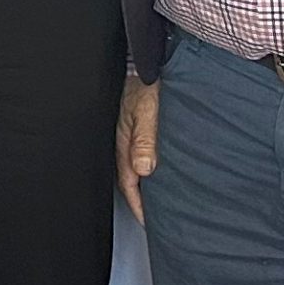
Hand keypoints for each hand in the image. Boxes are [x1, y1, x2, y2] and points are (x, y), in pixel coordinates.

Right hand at [116, 78, 159, 223]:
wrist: (145, 63)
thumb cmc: (145, 83)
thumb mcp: (147, 112)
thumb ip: (145, 140)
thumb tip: (143, 169)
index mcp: (123, 142)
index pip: (128, 183)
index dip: (138, 205)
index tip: (148, 221)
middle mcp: (125, 142)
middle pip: (130, 180)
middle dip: (140, 201)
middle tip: (154, 218)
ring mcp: (130, 135)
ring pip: (136, 169)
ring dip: (146, 186)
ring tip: (159, 201)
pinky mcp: (138, 128)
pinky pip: (141, 156)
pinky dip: (149, 170)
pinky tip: (160, 172)